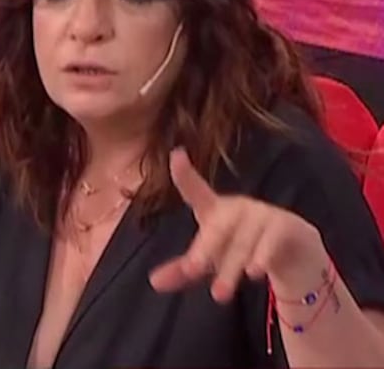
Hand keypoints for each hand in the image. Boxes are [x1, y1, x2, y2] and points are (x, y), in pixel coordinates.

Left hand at [149, 148, 324, 302]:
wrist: (295, 255)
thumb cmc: (242, 250)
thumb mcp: (212, 262)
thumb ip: (183, 271)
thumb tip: (154, 282)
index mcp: (215, 210)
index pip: (196, 190)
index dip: (185, 173)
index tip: (175, 154)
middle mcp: (237, 207)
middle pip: (217, 228)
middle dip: (205, 250)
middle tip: (192, 270)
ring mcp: (263, 213)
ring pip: (243, 242)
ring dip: (231, 268)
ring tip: (220, 294)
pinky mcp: (286, 226)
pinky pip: (271, 240)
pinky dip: (262, 256)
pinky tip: (253, 272)